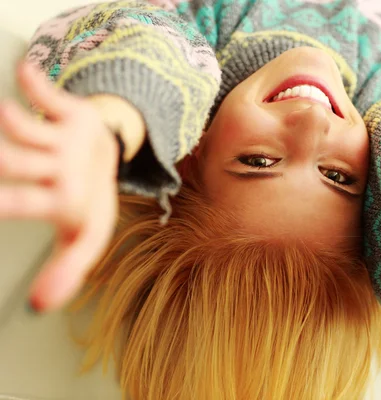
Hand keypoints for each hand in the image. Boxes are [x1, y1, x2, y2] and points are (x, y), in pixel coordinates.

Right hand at [0, 63, 119, 311]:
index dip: (6, 203)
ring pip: (25, 127)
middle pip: (18, 160)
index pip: (28, 204)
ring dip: (9, 120)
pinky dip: (36, 82)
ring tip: (2, 115)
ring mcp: (67, 138)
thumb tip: (37, 307)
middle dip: (0, 160)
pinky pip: (51, 95)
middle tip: (1, 167)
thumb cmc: (91, 199)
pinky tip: (25, 69)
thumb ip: (66, 272)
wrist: (115, 155)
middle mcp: (65, 168)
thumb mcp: (86, 238)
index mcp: (67, 200)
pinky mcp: (71, 113)